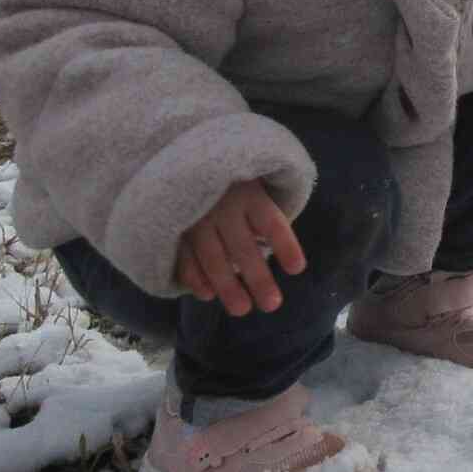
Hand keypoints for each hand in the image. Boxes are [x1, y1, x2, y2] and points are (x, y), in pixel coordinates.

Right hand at [175, 180, 306, 315]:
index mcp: (250, 194)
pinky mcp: (175, 227)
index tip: (297, 269)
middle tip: (272, 305)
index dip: (285, 245)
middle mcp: (224, 207)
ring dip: (227, 286)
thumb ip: (262, 215)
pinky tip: (207, 295)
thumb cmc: (231, 182)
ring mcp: (197, 218)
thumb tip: (273, 250)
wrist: (183, 162)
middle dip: (258, 278)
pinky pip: (184, 255)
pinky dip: (194, 276)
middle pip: (244, 247)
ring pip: (213, 257)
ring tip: (243, 310)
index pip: (271, 223)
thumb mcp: (252, 186)